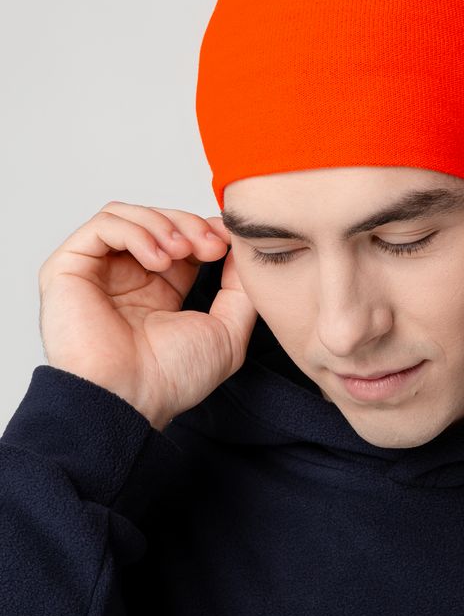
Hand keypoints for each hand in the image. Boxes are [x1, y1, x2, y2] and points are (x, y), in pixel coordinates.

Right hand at [37, 201, 256, 429]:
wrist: (130, 400)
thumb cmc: (171, 379)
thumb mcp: (227, 331)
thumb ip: (240, 288)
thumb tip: (243, 248)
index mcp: (157, 290)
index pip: (180, 237)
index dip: (205, 230)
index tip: (228, 242)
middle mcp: (125, 277)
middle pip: (156, 220)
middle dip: (189, 224)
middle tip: (210, 246)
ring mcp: (95, 272)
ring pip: (128, 215)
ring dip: (163, 224)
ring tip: (182, 252)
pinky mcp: (68, 268)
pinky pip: (102, 225)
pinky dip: (135, 231)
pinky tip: (156, 259)